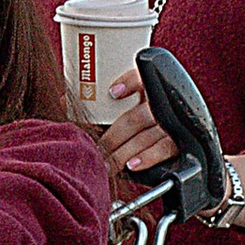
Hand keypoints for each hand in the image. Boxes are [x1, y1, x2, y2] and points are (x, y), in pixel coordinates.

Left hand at [98, 65, 181, 187]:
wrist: (180, 131)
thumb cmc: (140, 116)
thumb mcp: (125, 104)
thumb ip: (100, 102)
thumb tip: (64, 100)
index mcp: (149, 87)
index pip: (142, 78)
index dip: (129, 82)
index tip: (112, 92)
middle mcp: (163, 104)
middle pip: (135, 118)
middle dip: (111, 137)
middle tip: (93, 150)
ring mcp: (173, 124)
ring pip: (145, 137)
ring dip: (122, 152)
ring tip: (105, 164)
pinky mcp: (180, 143)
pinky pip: (164, 150)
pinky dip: (148, 158)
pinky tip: (132, 165)